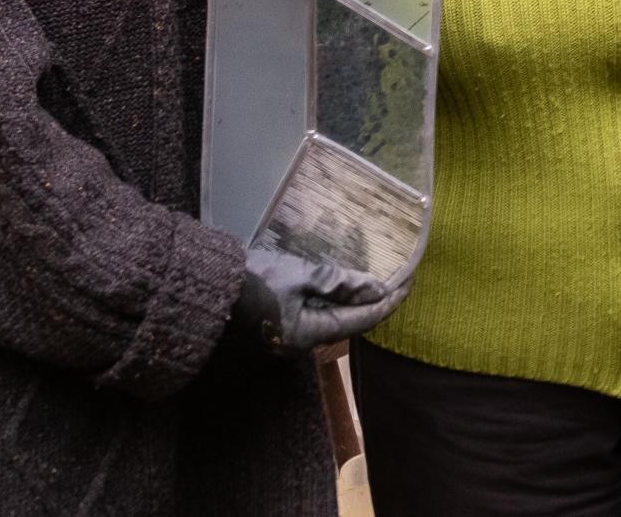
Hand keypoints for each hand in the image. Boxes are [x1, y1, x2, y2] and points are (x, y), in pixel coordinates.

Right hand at [232, 244, 403, 352]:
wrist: (212, 286)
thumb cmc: (256, 279)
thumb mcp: (302, 276)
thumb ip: (340, 283)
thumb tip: (377, 289)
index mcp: (310, 334)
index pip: (362, 321)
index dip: (388, 302)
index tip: (409, 284)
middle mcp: (304, 344)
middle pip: (352, 324)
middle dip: (377, 303)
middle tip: (400, 280)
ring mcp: (293, 338)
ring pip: (338, 322)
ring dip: (359, 304)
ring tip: (380, 283)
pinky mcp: (284, 328)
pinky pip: (322, 318)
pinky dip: (340, 304)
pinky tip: (349, 290)